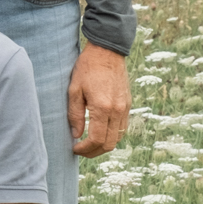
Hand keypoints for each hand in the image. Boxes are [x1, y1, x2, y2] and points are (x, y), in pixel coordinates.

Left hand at [68, 42, 130, 157]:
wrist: (107, 51)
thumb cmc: (87, 68)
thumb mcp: (74, 90)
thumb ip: (75, 115)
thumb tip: (76, 135)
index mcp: (102, 107)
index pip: (96, 140)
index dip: (85, 149)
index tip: (74, 149)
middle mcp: (117, 110)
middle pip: (109, 144)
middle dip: (94, 152)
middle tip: (81, 150)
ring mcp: (125, 108)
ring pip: (118, 138)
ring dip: (104, 145)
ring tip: (89, 143)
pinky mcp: (128, 104)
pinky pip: (122, 127)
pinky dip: (112, 135)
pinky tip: (100, 132)